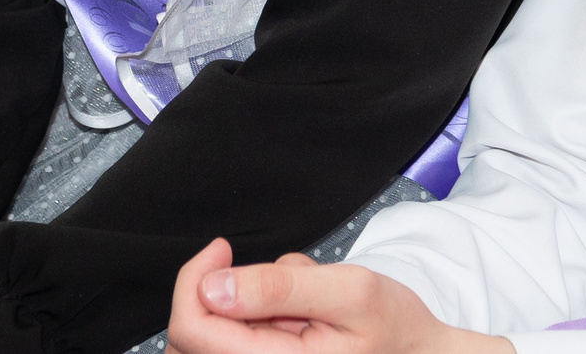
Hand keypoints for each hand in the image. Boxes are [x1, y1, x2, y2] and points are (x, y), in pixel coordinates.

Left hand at [167, 242, 511, 353]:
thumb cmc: (394, 328)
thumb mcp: (350, 291)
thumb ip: (280, 287)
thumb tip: (214, 286)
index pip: (191, 330)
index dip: (194, 280)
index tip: (221, 247)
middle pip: (191, 338)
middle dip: (220, 292)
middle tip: (268, 273)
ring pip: (212, 336)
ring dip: (242, 305)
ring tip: (296, 299)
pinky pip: (238, 339)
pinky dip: (256, 315)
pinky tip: (295, 313)